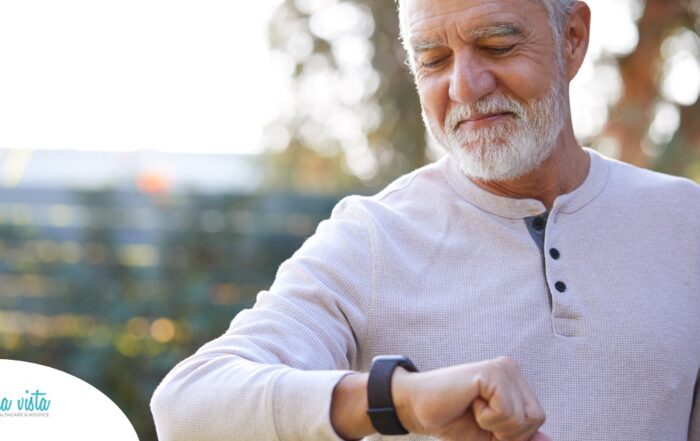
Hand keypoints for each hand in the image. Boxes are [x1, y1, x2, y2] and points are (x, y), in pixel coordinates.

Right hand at [392, 356, 546, 440]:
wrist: (418, 408)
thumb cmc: (454, 421)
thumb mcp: (493, 436)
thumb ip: (521, 437)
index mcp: (515, 382)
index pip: (537, 419)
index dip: (513, 434)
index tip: (485, 423)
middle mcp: (511, 369)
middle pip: (536, 418)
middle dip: (508, 432)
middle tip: (479, 417)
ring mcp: (502, 368)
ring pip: (522, 418)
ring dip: (495, 426)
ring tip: (473, 408)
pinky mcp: (491, 372)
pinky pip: (506, 412)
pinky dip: (487, 418)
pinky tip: (470, 402)